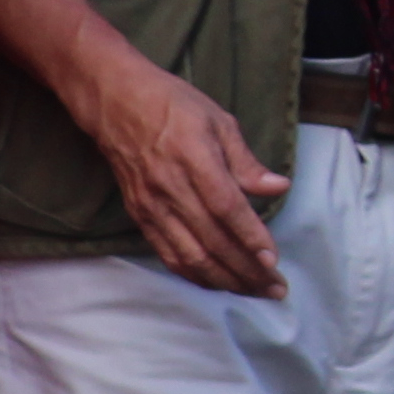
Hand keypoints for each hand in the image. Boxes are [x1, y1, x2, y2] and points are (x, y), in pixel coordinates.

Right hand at [90, 41, 290, 297]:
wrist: (115, 102)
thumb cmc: (173, 104)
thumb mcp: (219, 121)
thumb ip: (246, 161)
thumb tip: (278, 187)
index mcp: (193, 160)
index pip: (225, 208)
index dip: (250, 236)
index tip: (273, 258)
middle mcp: (169, 189)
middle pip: (211, 240)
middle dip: (246, 269)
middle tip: (275, 288)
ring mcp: (151, 206)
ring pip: (188, 255)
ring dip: (223, 279)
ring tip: (253, 291)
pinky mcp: (139, 216)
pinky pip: (167, 253)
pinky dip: (193, 273)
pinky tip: (216, 282)